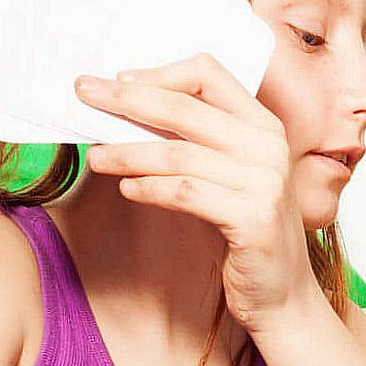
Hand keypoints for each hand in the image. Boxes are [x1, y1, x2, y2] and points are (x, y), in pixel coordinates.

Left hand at [78, 56, 311, 330]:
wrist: (282, 292)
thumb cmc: (247, 229)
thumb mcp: (230, 174)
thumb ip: (197, 141)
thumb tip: (129, 109)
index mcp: (264, 125)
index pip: (209, 75)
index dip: (160, 73)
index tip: (119, 80)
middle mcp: (269, 147)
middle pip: (185, 108)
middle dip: (126, 100)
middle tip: (84, 96)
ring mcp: (265, 182)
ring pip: (178, 153)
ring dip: (127, 152)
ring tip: (97, 158)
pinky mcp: (253, 218)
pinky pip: (185, 192)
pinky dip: (149, 188)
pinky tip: (127, 190)